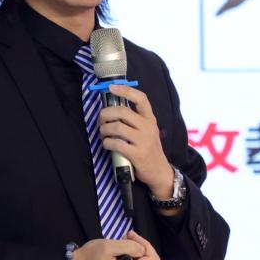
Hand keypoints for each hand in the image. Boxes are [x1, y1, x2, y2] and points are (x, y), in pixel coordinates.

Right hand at [73, 230, 159, 259]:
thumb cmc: (91, 256)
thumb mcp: (109, 245)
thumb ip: (130, 246)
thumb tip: (143, 249)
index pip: (152, 259)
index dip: (145, 244)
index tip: (132, 237)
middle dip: (142, 247)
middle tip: (128, 238)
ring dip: (139, 252)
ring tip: (124, 244)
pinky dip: (136, 258)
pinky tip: (125, 252)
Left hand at [99, 84, 173, 199]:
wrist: (159, 171)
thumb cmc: (149, 149)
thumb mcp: (148, 131)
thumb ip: (135, 120)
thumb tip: (112, 109)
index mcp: (150, 119)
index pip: (141, 99)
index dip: (125, 90)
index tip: (111, 87)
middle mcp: (148, 127)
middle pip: (123, 112)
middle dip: (106, 114)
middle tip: (101, 119)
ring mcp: (143, 141)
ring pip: (117, 127)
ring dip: (104, 129)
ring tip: (103, 133)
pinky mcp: (137, 154)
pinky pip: (116, 144)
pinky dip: (106, 142)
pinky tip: (106, 144)